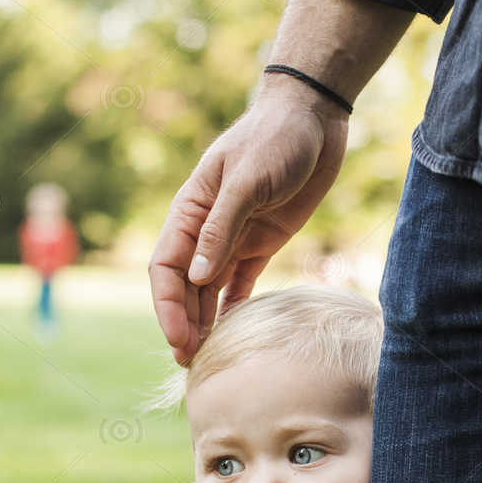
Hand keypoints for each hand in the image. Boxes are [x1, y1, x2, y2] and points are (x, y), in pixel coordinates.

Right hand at [148, 75, 349, 364]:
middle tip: (191, 363)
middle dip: (183, 324)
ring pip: (209, 290)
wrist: (314, 120)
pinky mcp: (261, 244)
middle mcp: (205, 229)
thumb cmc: (276, 139)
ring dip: (204, 322)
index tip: (178, 339)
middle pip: (185, 286)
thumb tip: (196, 276)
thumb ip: (221, 227)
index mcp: (190, 210)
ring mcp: (233, 238)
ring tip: (207, 358)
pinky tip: (232, 336)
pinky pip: (240, 285)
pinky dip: (233, 309)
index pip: (167, 268)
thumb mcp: (247, 180)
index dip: (167, 306)